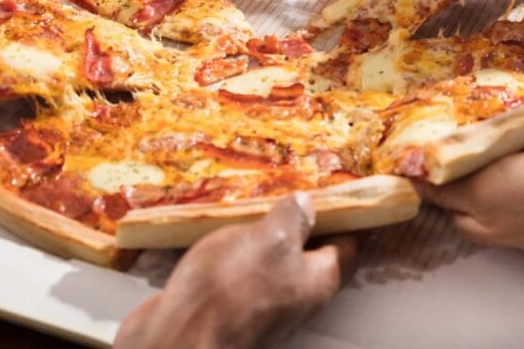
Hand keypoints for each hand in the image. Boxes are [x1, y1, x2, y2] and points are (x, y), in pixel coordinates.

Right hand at [114, 194, 354, 348]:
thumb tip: (308, 204)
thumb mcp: (270, 238)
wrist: (178, 341)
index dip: (342, 215)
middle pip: (306, 254)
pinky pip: (234, 276)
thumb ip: (293, 219)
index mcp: (319, 280)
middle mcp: (298, 299)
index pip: (346, 245)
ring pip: (268, 264)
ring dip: (255, 236)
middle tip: (280, 190)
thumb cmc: (231, 289)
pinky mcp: (229, 311)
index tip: (331, 190)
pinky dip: (226, 254)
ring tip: (241, 206)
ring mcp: (264, 309)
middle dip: (294, 223)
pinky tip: (209, 236)